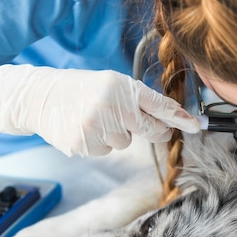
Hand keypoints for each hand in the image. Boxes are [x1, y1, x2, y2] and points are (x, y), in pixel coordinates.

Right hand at [0, 64, 199, 155]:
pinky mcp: (83, 144)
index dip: (180, 118)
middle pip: (150, 130)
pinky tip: (83, 129)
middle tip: (128, 119)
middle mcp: (112, 105)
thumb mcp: (111, 84)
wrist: (41, 96)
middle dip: (150, 130)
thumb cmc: (82, 90)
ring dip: (114, 135)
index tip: (195, 127)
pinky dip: (97, 143)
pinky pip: (105, 151)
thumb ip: (138, 100)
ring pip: (125, 143)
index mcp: (121, 86)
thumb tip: (168, 122)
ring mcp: (97, 126)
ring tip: (94, 119)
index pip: (159, 105)